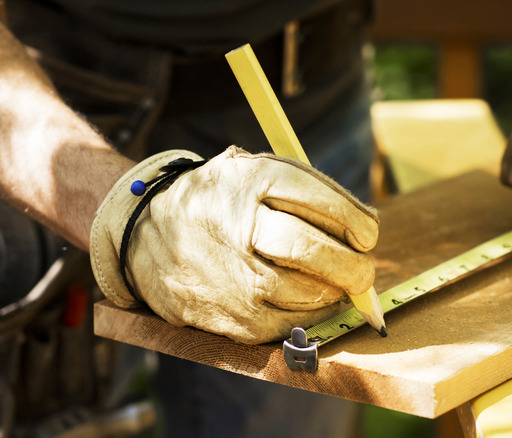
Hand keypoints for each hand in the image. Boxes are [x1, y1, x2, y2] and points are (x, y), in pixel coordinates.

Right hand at [90, 146, 378, 343]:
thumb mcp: (250, 174)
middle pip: (317, 252)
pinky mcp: (232, 317)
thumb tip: (366, 231)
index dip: (358, 221)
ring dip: (335, 293)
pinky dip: (312, 316)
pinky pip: (291, 325)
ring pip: (310, 294)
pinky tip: (310, 302)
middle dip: (356, 266)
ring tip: (335, 284)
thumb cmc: (218, 203)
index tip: (367, 233)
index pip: (323, 202)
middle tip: (363, 270)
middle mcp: (240, 227)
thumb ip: (305, 192)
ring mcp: (234, 276)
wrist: (144, 235)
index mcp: (250, 181)